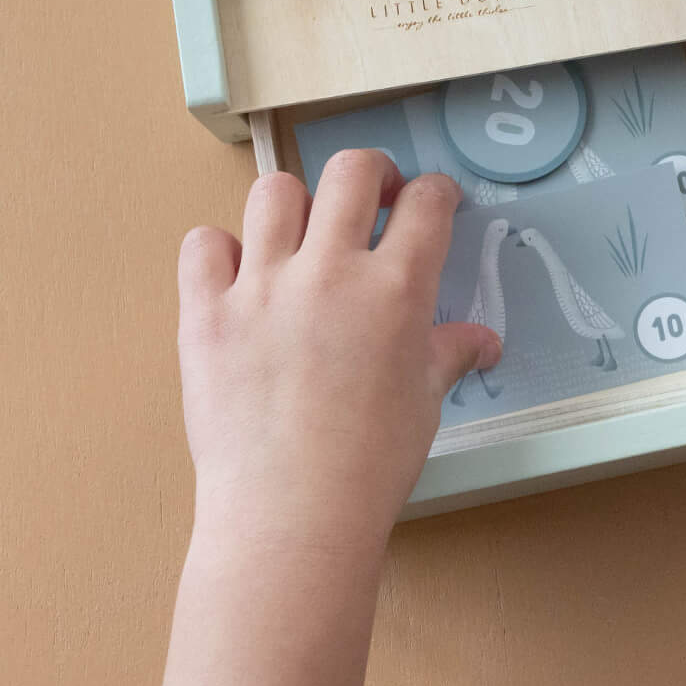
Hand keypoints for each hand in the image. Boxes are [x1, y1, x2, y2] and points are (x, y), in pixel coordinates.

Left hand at [175, 152, 500, 557]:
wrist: (291, 514)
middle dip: (372, 174)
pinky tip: (239, 278)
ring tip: (301, 238)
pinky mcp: (206, 312)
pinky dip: (220, 251)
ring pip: (275, 192)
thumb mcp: (424, 400)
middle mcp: (330, 269)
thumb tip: (482, 342)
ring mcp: (262, 286)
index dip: (435, 193)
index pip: (426, 202)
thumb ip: (449, 353)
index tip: (430, 203)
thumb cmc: (371, 463)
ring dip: (295, 205)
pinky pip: (203, 244)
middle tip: (372, 200)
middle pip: (352, 171)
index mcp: (396, 287)